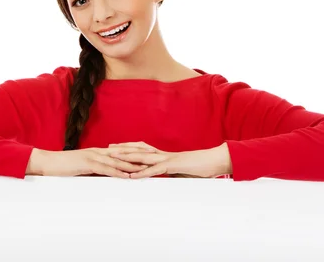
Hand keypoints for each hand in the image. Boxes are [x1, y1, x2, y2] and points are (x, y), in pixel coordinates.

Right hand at [27, 146, 154, 178]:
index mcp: (99, 152)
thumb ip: (95, 169)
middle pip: (124, 152)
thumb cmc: (64, 166)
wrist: (47, 162)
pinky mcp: (87, 163)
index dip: (136, 151)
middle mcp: (99, 151)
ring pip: (117, 160)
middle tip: (156, 157)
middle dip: (140, 154)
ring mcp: (93, 156)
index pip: (122, 150)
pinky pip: (105, 168)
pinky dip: (117, 172)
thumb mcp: (83, 168)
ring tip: (147, 167)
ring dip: (133, 164)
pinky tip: (127, 176)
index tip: (150, 154)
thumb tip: (106, 175)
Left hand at [108, 141, 231, 178]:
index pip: (143, 149)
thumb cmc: (201, 167)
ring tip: (113, 158)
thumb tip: (165, 177)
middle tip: (107, 148)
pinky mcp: (173, 166)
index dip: (129, 147)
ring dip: (127, 157)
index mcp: (165, 155)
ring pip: (143, 157)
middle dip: (122, 149)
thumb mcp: (182, 172)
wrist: (216, 161)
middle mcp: (163, 154)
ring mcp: (168, 159)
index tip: (116, 147)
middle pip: (138, 149)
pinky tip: (132, 176)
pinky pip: (155, 170)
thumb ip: (171, 173)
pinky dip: (142, 173)